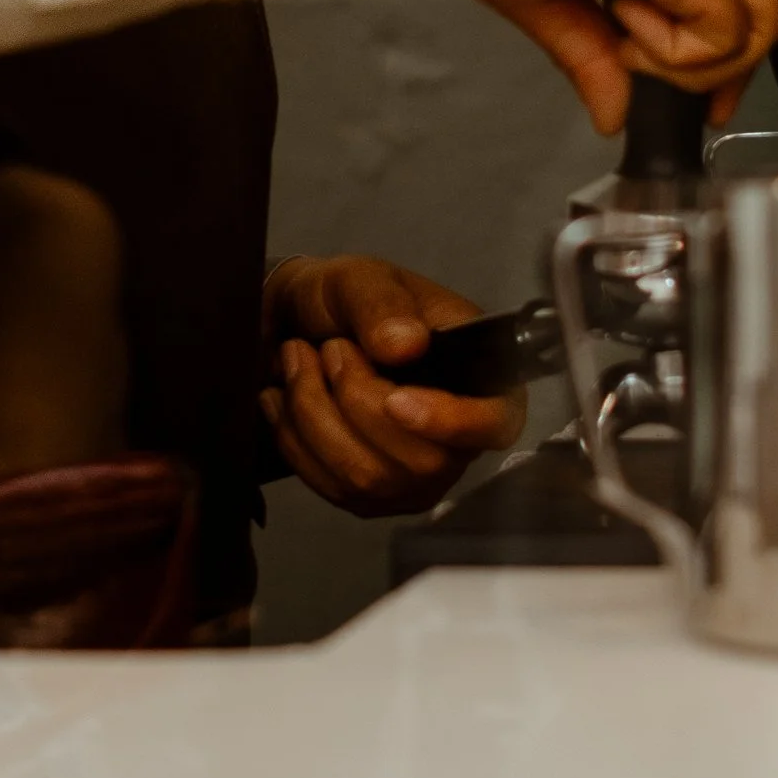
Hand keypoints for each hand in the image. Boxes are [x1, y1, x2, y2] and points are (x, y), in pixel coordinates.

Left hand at [260, 255, 524, 519]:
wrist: (293, 325)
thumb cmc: (345, 301)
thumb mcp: (362, 280)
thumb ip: (383, 304)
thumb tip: (407, 344)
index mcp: (479, 378)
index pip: (494, 422)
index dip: (452, 422)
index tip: (396, 400)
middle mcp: (456, 439)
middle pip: (423, 460)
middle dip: (356, 400)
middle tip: (330, 348)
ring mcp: (413, 478)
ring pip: (368, 477)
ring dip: (314, 412)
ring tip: (297, 360)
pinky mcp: (368, 497)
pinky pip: (330, 486)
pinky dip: (294, 437)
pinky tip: (283, 398)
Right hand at [371, 0, 777, 136]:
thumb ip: (591, 51)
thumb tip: (613, 109)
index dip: (727, 35)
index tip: (692, 81)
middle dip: (737, 59)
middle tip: (692, 95)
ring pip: (763, 17)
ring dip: (701, 61)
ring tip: (629, 49)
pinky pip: (726, 31)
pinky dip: (680, 56)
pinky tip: (626, 34)